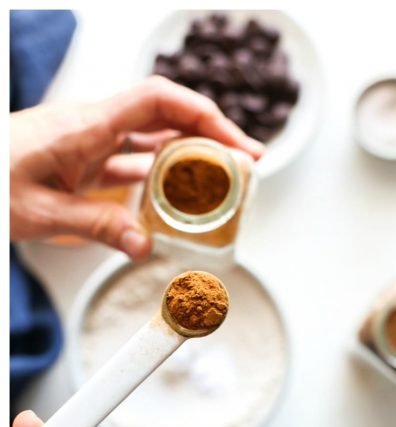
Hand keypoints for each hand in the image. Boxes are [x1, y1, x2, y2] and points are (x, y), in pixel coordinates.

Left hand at [9, 75, 262, 259]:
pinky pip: (131, 157)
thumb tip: (145, 245)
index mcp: (86, 125)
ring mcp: (85, 140)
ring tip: (221, 182)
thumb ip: (96, 227)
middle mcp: (91, 125)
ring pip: (152, 136)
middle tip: (246, 166)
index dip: (207, 116)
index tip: (239, 146)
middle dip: (212, 137)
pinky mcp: (78, 157)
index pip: (161, 101)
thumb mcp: (38, 213)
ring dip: (190, 154)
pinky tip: (175, 195)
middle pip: (167, 116)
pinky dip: (159, 172)